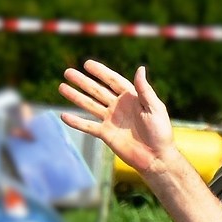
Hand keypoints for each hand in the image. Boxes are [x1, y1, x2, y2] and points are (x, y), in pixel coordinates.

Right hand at [58, 60, 184, 181]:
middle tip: (67, 72)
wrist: (157, 157)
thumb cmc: (160, 132)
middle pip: (97, 90)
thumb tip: (140, 68)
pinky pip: (88, 126)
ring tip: (61, 87)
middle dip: (82, 81)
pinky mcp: (106, 134)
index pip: (113, 81)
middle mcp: (119, 107)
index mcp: (132, 98)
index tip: (87, 63)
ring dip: (75, 96)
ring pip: (89, 105)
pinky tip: (63, 116)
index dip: (101, 72)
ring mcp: (111, 120)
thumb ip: (145, 89)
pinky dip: (76, 122)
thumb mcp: (155, 108)